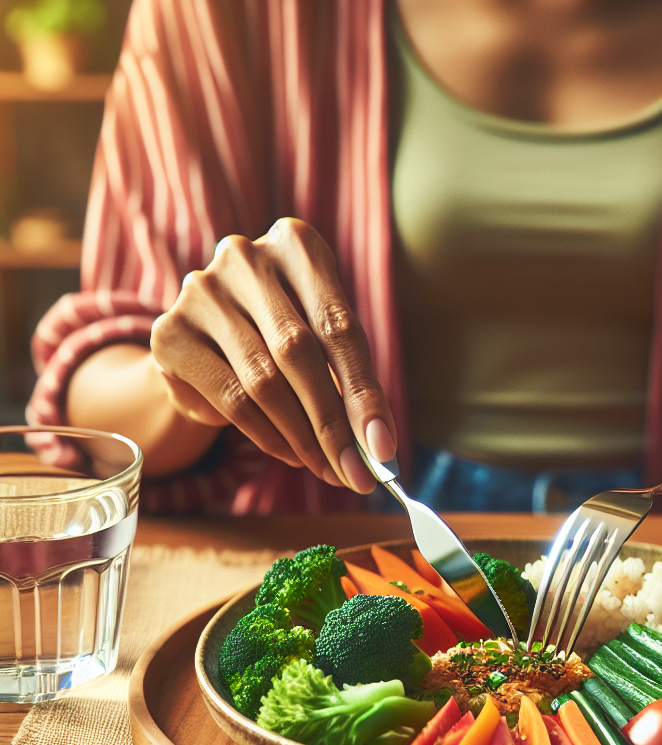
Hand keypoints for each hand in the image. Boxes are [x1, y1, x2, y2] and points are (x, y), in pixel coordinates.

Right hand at [150, 218, 394, 492]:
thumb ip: (352, 384)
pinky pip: (229, 398)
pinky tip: (290, 454)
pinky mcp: (170, 333)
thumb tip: (379, 450)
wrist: (208, 338)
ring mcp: (201, 291)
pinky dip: (266, 435)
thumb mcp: (325, 345)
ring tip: (327, 468)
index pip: (340, 328)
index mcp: (296, 245)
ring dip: (302, 437)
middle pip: (299, 353)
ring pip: (263, 381)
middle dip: (333, 424)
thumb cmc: (284, 337)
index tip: (383, 450)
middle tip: (355, 473)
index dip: (364, 394)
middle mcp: (245, 258)